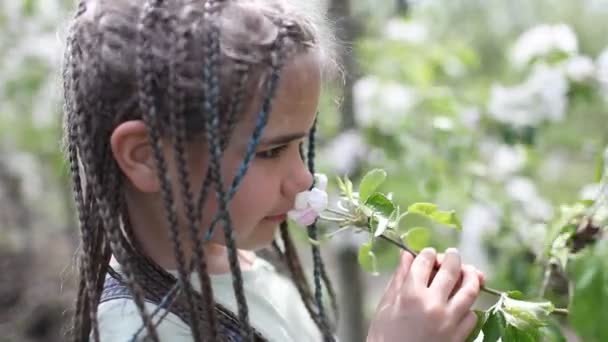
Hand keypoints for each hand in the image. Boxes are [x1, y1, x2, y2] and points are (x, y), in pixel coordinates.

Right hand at [367, 248, 482, 341]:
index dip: (428, 254)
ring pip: (470, 290)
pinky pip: (472, 315)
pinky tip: (463, 304)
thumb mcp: (385, 307)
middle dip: (453, 258)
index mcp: (411, 294)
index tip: (429, 254)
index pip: (425, 262)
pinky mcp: (459, 337)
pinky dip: (469, 306)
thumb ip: (398, 280)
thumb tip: (406, 256)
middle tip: (453, 255)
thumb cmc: (384, 339)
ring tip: (469, 272)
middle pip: (452, 270)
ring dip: (471, 277)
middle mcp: (433, 304)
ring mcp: (449, 321)